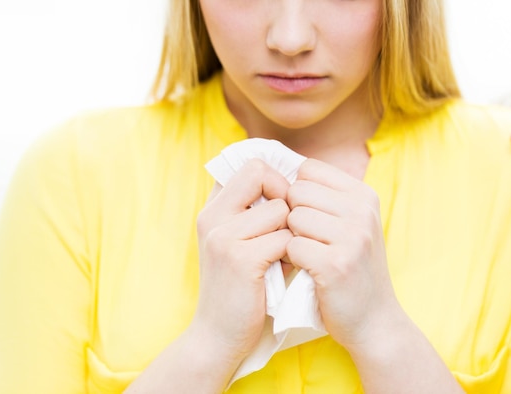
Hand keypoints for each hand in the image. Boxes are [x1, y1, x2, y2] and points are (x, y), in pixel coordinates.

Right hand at [194, 159, 292, 362]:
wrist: (218, 335)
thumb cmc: (242, 287)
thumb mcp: (242, 243)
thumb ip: (257, 214)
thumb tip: (298, 184)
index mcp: (212, 209)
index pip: (250, 165)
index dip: (275, 178)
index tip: (284, 203)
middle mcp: (212, 216)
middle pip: (262, 174)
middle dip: (286, 198)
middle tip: (288, 227)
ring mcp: (223, 236)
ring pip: (280, 209)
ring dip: (291, 232)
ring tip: (285, 254)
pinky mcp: (240, 259)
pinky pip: (284, 239)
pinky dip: (292, 254)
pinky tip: (285, 269)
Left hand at [285, 159, 401, 347]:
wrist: (375, 320)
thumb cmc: (353, 269)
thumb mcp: (353, 225)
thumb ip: (327, 198)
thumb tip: (282, 174)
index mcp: (364, 195)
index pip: (309, 168)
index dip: (298, 193)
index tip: (309, 217)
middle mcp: (362, 211)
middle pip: (297, 191)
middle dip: (293, 216)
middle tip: (308, 241)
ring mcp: (352, 237)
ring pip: (293, 217)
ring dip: (293, 239)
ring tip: (311, 256)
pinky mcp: (336, 264)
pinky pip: (292, 246)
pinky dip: (293, 261)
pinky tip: (310, 271)